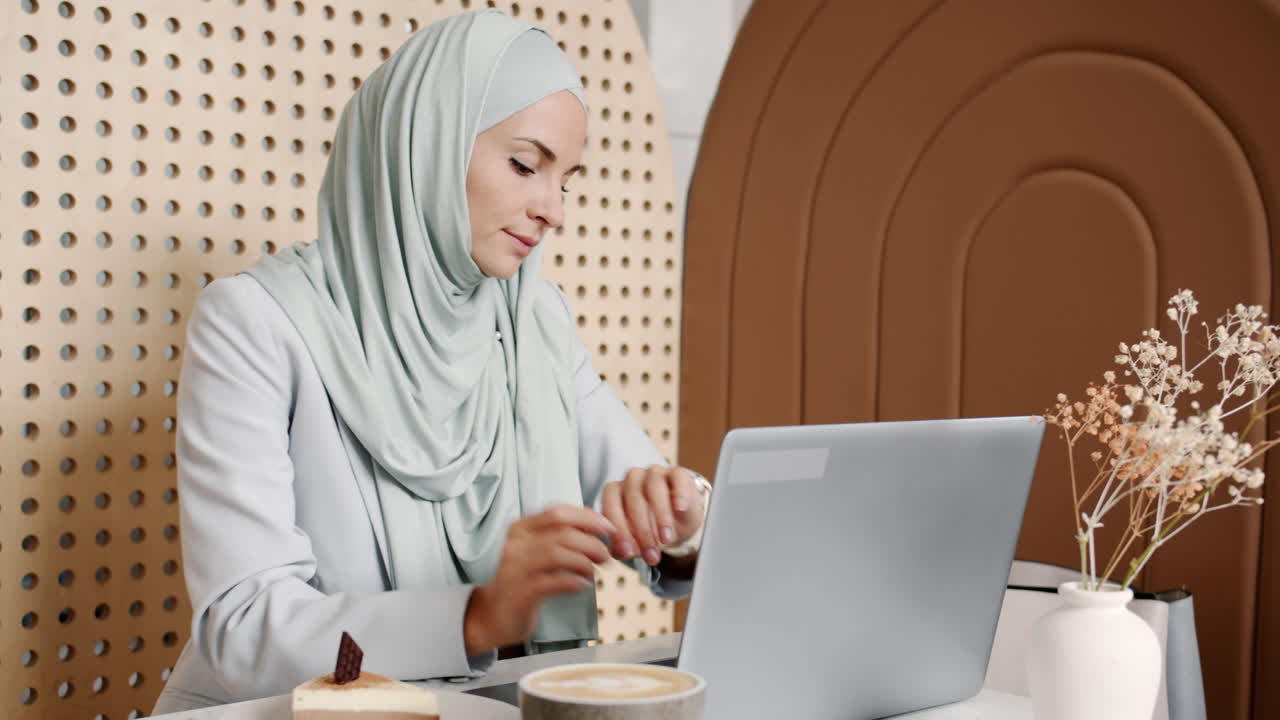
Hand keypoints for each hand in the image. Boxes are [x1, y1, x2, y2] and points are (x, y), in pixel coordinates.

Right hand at [464, 505, 615, 654]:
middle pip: (562, 533)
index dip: (588, 518)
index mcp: (521, 529)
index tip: (607, 528)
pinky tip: (582, 585)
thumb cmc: (523, 580)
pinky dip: (574, 581)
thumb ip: (560, 536)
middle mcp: (516, 544)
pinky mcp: (520, 592)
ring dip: (584, 561)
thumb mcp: (537, 552)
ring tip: (594, 570)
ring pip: (557, 554)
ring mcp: (516, 568)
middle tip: (605, 555)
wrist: (495, 615)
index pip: (558, 513)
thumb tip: (596, 527)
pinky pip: (553, 581)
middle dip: (591, 542)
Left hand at [601, 465, 704, 565]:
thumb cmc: (652, 529)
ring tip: (666, 539)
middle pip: (633, 498)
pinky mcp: (677, 473)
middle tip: (651, 554)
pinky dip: (679, 493)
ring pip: (653, 486)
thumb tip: (620, 552)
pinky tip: (680, 509)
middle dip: (642, 531)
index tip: (629, 552)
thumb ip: (624, 546)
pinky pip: (677, 477)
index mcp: (616, 492)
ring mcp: (655, 473)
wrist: (680, 521)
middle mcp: (633, 479)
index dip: (619, 529)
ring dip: (660, 515)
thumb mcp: (636, 542)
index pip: (611, 505)